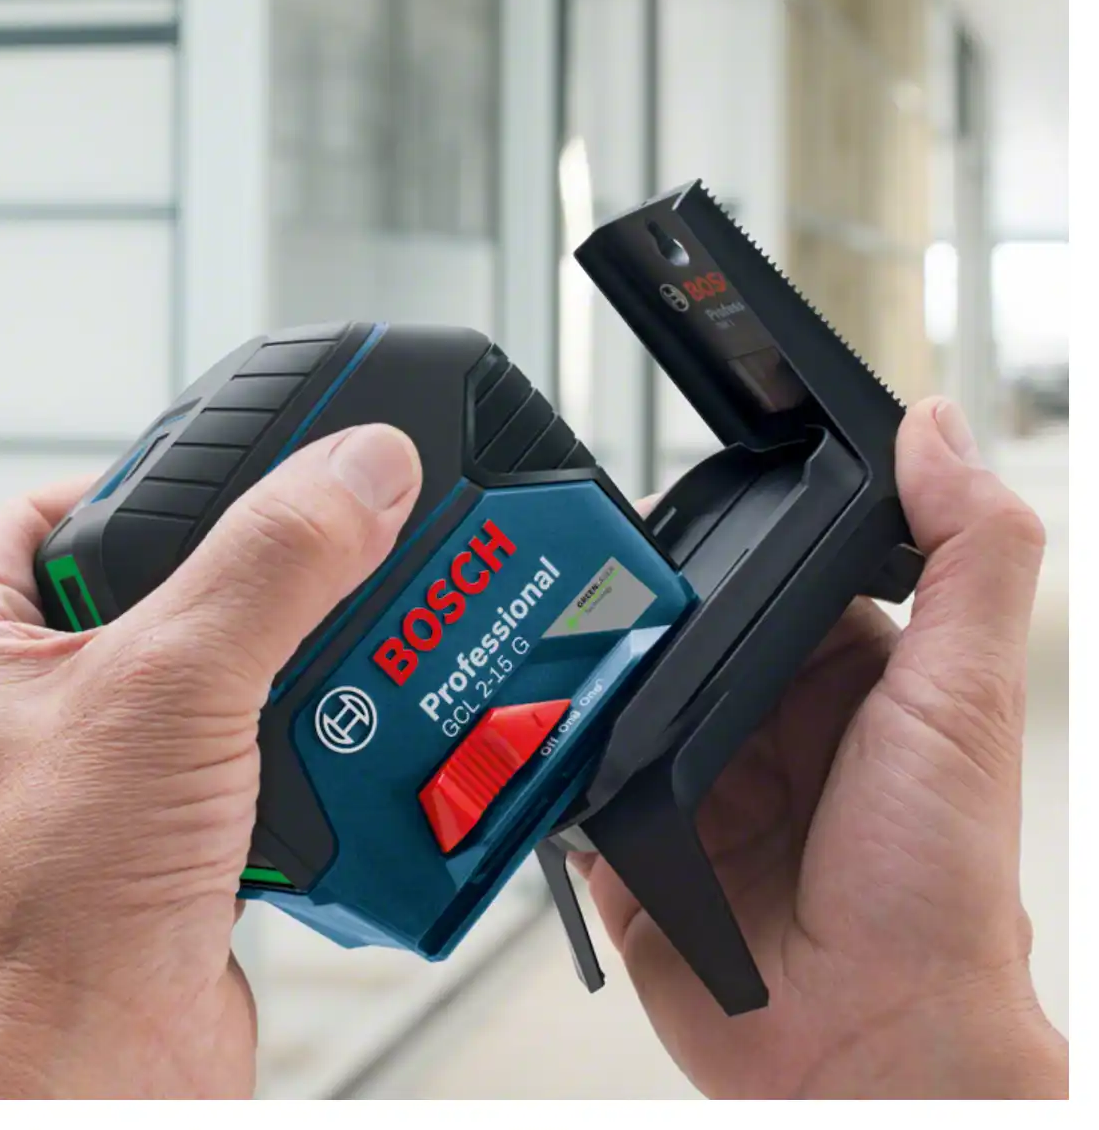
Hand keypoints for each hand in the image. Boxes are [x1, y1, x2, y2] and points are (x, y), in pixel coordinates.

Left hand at [0, 425, 420, 1098]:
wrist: (103, 1077)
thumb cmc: (57, 917)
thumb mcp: (173, 688)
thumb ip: (271, 564)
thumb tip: (354, 471)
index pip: (42, 515)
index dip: (131, 482)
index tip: (218, 472)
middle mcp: (19, 715)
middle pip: (146, 594)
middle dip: (237, 579)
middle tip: (308, 550)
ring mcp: (90, 780)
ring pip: (201, 678)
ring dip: (277, 662)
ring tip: (338, 634)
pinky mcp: (158, 836)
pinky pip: (235, 753)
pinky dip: (288, 737)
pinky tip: (334, 727)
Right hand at [577, 398, 1066, 1098]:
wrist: (865, 1051)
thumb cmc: (937, 892)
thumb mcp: (959, 701)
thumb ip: (965, 559)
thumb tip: (937, 430)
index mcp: (842, 673)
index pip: (767, 571)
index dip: (723, 534)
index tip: (670, 500)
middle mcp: (763, 721)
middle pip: (674, 626)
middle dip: (623, 603)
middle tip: (569, 568)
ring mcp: (695, 781)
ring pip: (614, 696)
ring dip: (576, 674)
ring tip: (528, 638)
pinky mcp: (636, 844)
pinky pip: (573, 781)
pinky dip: (544, 756)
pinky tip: (514, 726)